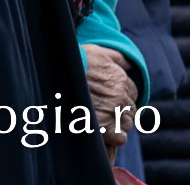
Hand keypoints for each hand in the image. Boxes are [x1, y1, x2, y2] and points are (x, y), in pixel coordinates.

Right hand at [82, 44, 138, 166]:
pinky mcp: (105, 125)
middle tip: (105, 109)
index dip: (123, 95)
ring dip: (118, 122)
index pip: (133, 92)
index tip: (112, 97)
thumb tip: (129, 65)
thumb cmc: (75, 61)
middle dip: (121, 110)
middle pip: (131, 109)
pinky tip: (106, 133)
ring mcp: (113, 111)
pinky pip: (120, 137)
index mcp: (120, 78)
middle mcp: (120, 95)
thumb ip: (117, 57)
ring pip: (127, 123)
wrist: (57, 73)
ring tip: (102, 120)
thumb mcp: (97, 52)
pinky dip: (115, 137)